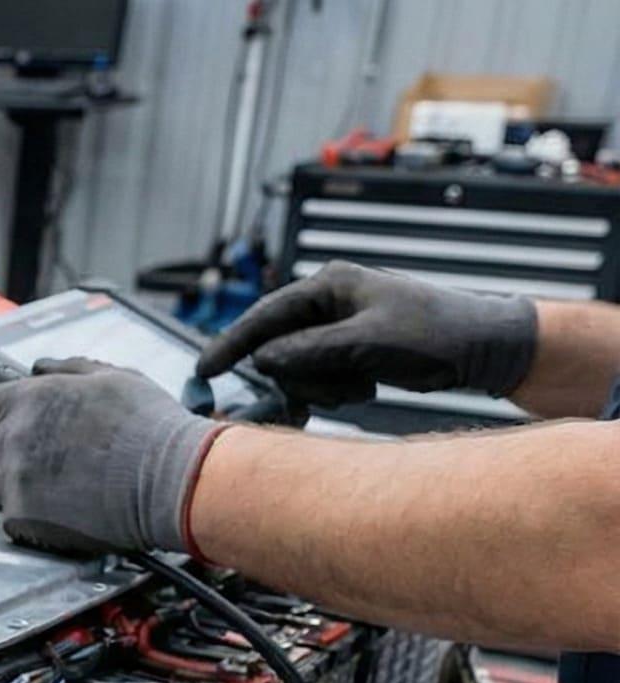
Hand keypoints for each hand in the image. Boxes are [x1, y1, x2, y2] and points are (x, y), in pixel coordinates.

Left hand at [0, 353, 220, 555]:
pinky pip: (10, 518)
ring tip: (60, 485)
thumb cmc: (150, 427)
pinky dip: (29, 515)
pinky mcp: (22, 517)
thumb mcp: (113, 378)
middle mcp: (12, 437)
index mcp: (29, 398)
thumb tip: (39, 368)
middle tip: (33, 463)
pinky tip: (65, 507)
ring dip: (15, 487)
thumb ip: (68, 370)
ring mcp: (14, 480)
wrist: (171, 480)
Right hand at [195, 260, 536, 404]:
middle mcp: (329, 302)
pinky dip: (334, 391)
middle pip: (279, 347)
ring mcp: (339, 327)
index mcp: (330, 284)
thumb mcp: (367, 343)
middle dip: (299, 376)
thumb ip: (308, 351)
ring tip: (361, 387)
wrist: (484, 348)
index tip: (204, 370)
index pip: (265, 315)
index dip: (231, 343)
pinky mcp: (350, 350)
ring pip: (298, 368)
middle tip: (333, 391)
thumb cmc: (434, 334)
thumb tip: (262, 360)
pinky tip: (363, 389)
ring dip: (322, 387)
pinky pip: (319, 377)